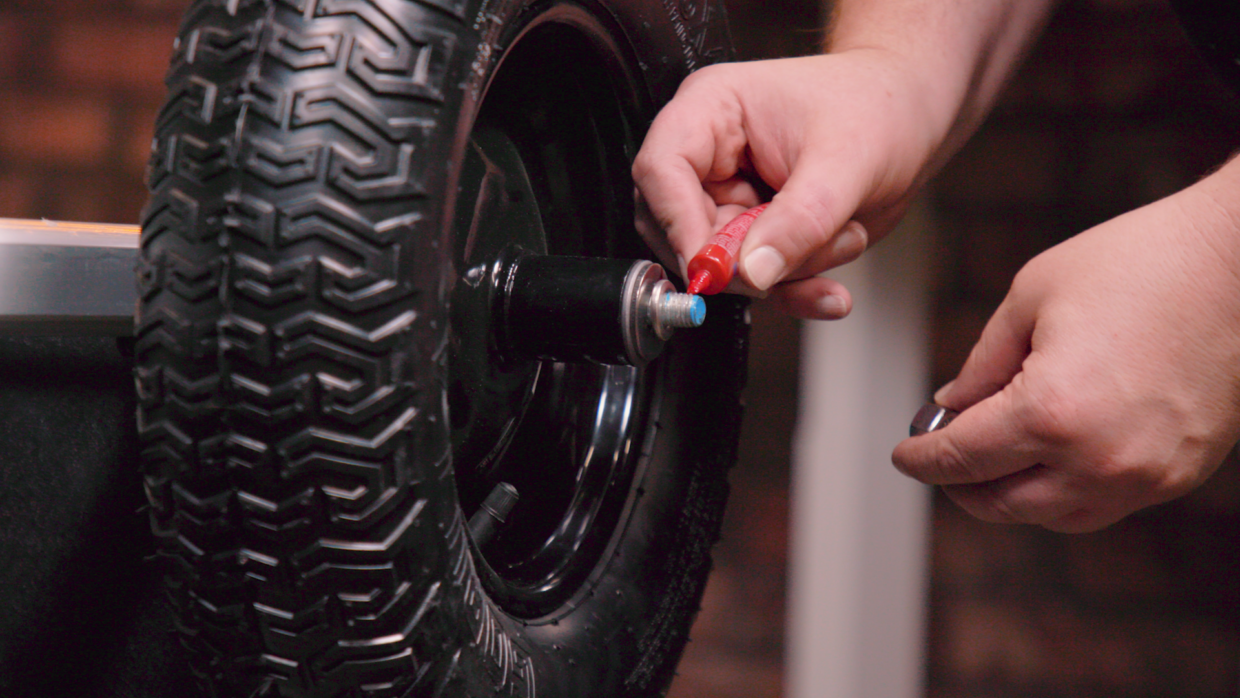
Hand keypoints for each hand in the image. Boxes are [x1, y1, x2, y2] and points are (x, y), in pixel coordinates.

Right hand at [632, 51, 949, 318]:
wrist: (912, 120)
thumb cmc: (878, 107)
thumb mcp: (846, 163)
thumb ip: (799, 220)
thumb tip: (752, 271)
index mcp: (712, 109)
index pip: (661, 170)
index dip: (678, 223)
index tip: (712, 267)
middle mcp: (710, 155)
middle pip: (681, 228)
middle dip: (742, 260)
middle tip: (793, 262)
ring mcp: (729, 197)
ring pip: (722, 265)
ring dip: (786, 272)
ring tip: (843, 238)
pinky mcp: (753, 234)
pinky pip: (756, 280)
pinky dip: (795, 291)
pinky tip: (828, 294)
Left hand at [892, 165, 1239, 531]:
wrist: (1239, 260)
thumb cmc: (1138, 263)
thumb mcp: (1030, 298)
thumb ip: (981, 364)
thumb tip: (950, 408)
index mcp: (1051, 412)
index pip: (961, 459)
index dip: (920, 459)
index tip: (904, 454)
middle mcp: (1098, 459)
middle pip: (1001, 502)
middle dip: (960, 484)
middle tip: (941, 456)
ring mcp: (1145, 475)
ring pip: (1052, 515)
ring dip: (1011, 495)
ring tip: (991, 458)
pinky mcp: (1178, 474)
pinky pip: (1103, 505)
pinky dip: (1063, 491)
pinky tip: (1048, 457)